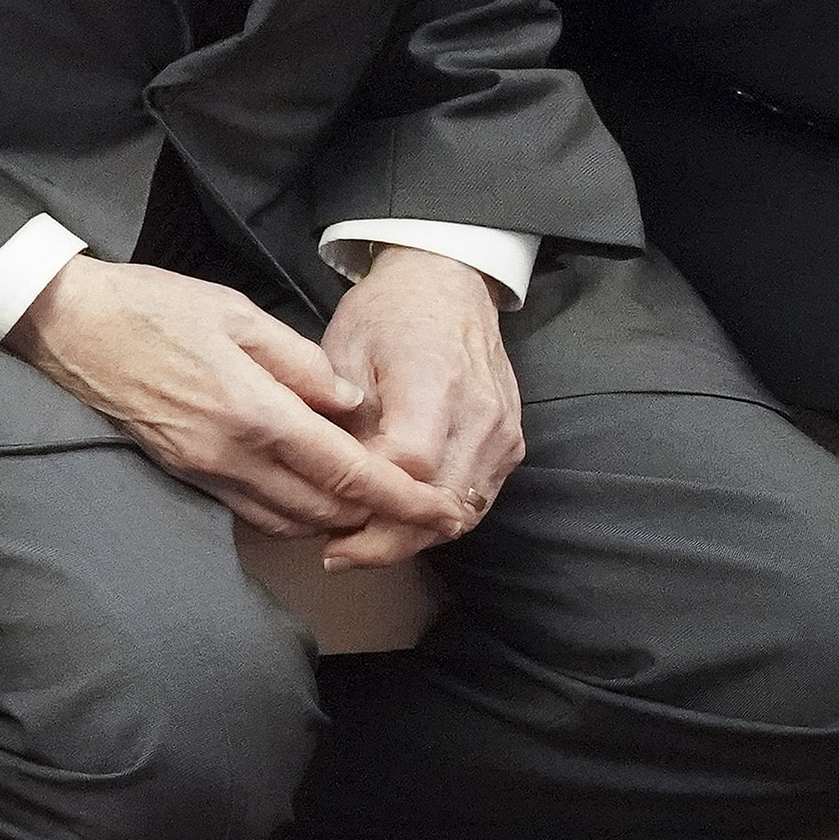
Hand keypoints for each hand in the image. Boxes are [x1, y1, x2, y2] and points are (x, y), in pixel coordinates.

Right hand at [5, 257, 478, 552]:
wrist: (69, 326)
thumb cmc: (151, 307)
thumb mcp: (236, 312)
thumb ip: (300, 362)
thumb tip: (350, 403)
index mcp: (254, 411)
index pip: (345, 471)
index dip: (399, 497)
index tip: (439, 508)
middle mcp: (230, 454)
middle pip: (322, 510)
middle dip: (376, 518)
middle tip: (417, 511)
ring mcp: (202, 470)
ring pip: (287, 521)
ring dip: (333, 521)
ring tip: (371, 506)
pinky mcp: (183, 472)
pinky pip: (251, 512)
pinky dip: (292, 514)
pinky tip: (309, 495)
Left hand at [313, 247, 524, 569]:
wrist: (447, 286)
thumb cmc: (386, 315)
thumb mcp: (342, 350)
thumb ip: (341, 417)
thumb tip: (328, 482)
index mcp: (433, 380)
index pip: (409, 464)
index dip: (368, 500)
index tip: (327, 519)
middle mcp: (480, 413)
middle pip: (439, 503)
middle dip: (386, 539)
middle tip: (337, 553)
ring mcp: (503, 432)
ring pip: (461, 513)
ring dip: (411, 536)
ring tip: (360, 544)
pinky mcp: (511, 444)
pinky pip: (476, 501)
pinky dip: (436, 520)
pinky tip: (395, 522)